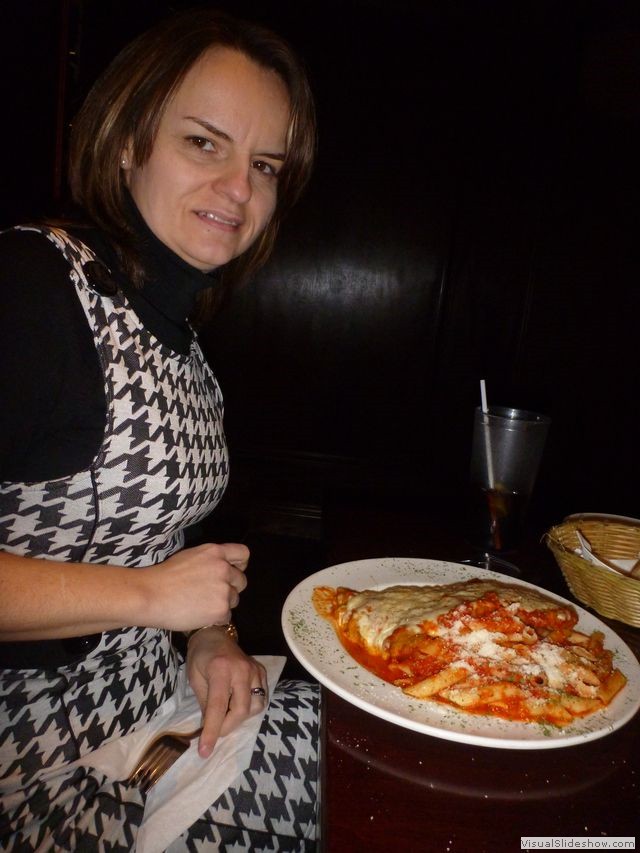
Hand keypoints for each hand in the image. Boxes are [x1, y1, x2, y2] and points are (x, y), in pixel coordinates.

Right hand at [145, 543, 248, 630]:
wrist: (150, 595)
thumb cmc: (163, 577)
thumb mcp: (190, 557)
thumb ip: (210, 561)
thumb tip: (220, 569)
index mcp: (215, 552)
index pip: (243, 554)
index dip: (239, 565)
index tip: (231, 573)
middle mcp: (223, 568)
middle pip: (241, 580)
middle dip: (230, 588)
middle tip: (211, 595)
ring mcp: (224, 589)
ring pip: (234, 600)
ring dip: (222, 604)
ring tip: (201, 606)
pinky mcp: (221, 609)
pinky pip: (227, 616)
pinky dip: (215, 619)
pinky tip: (199, 615)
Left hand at [186, 627, 267, 756]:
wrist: (214, 634)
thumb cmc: (200, 657)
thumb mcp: (195, 679)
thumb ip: (205, 703)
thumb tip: (211, 728)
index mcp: (220, 669)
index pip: (218, 707)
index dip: (212, 731)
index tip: (205, 751)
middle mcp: (241, 669)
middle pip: (242, 710)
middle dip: (228, 727)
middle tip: (215, 732)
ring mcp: (255, 669)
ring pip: (255, 706)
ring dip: (240, 718)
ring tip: (226, 715)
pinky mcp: (262, 671)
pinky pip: (261, 698)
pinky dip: (250, 708)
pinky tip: (237, 704)